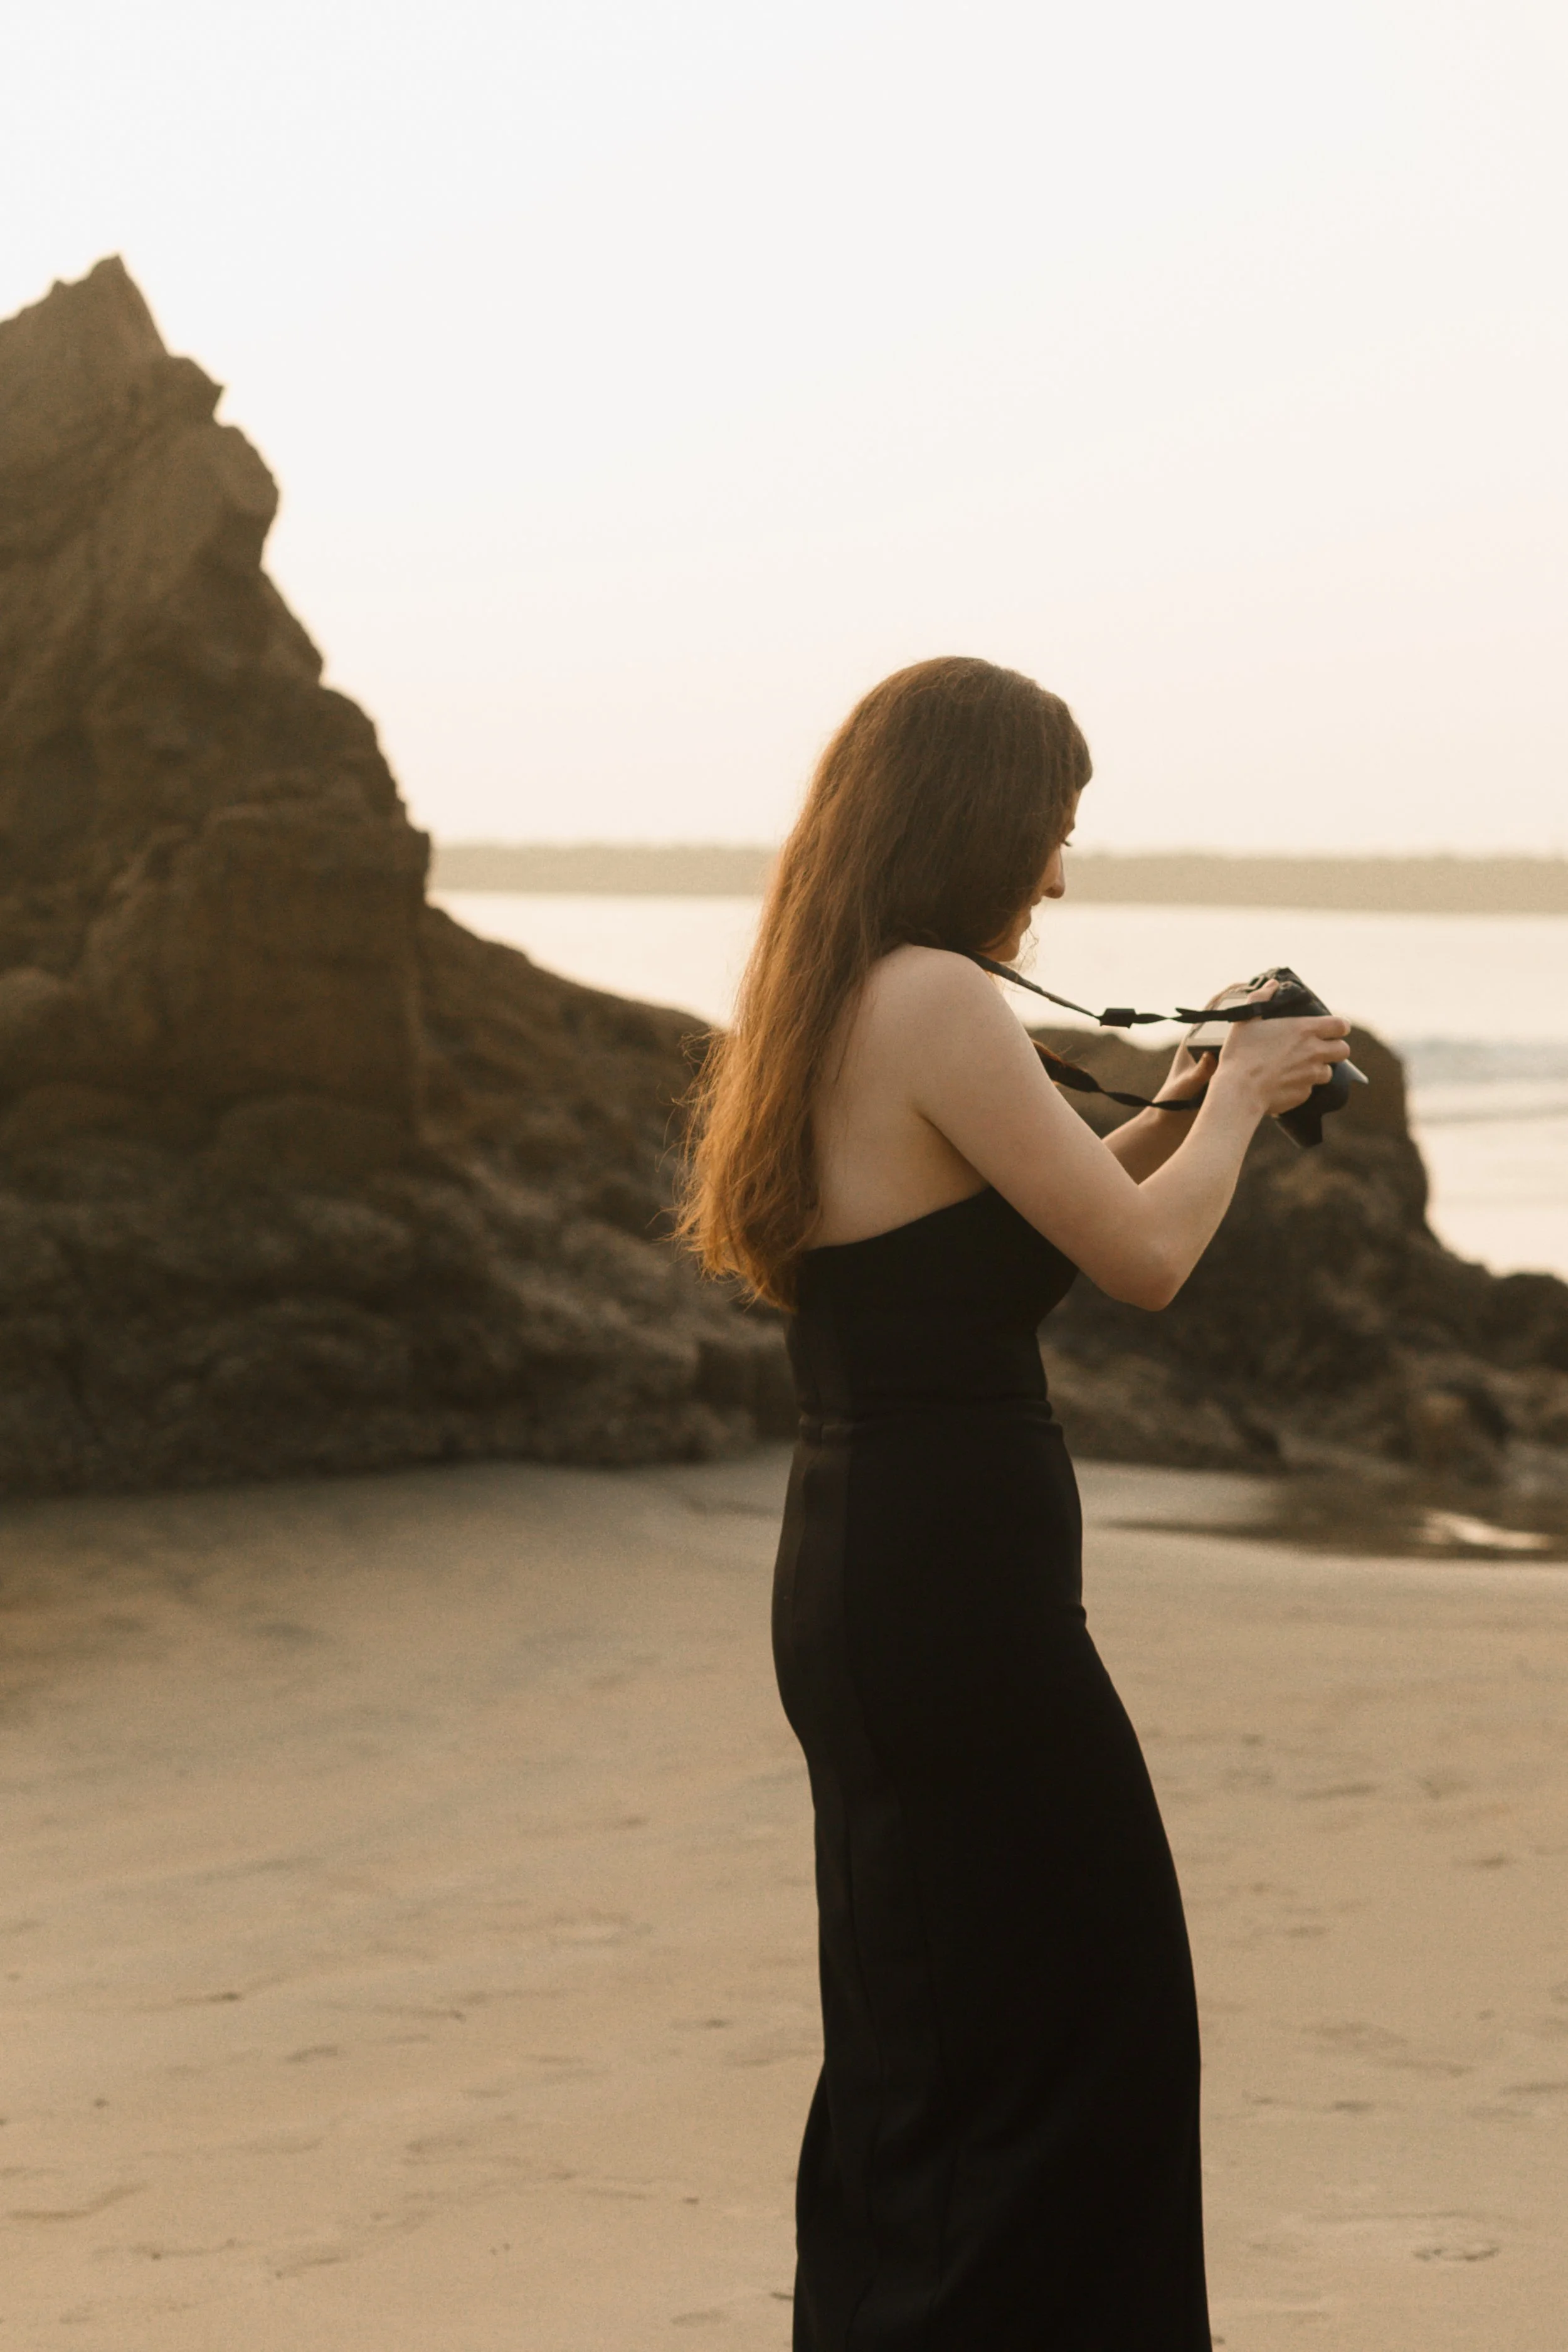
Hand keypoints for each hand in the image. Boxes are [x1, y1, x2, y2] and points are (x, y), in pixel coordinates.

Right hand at [1213, 988, 1351, 1117]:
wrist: (1239, 1091)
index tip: (1333, 1029)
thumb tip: (1271, 984)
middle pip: (1344, 1050)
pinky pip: (1310, 1089)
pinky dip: (1302, 1086)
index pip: (1341, 1026)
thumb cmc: (1241, 1053)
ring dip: (1318, 1069)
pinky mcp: (1304, 1094)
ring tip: (1300, 1067)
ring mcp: (1311, 1075)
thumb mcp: (1246, 1019)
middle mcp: (1313, 1052)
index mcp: (1304, 1030)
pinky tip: (1285, 1083)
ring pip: (1328, 1072)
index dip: (1340, 1027)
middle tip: (1319, 1048)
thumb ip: (1261, 998)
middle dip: (1335, 1049)